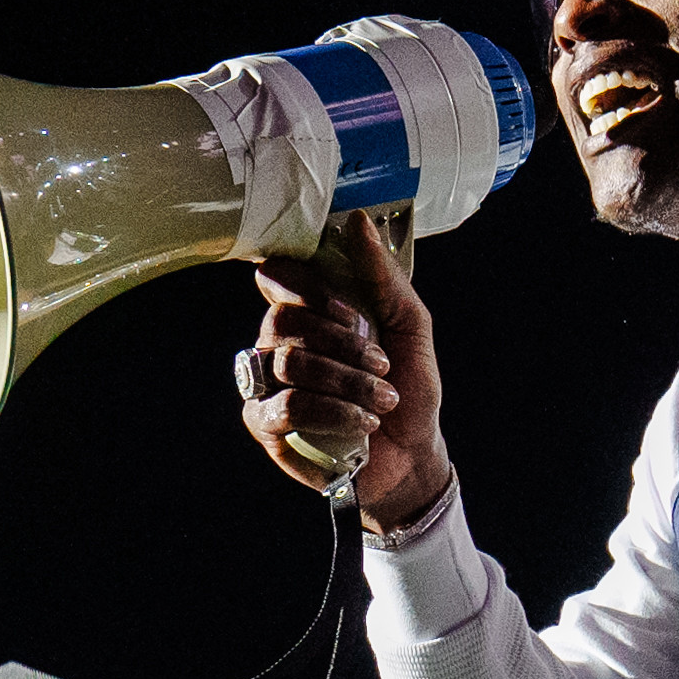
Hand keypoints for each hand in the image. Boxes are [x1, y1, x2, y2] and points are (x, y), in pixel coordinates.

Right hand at [239, 211, 446, 521]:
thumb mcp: (410, 326)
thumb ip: (384, 276)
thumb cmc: (408, 390)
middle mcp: (278, 341)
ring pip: (287, 363)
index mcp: (308, 311)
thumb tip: (358, 222)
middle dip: (343, 344)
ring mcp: (265, 384)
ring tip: (382, 401)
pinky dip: (332, 413)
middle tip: (383, 365)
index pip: (278, 276)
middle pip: (283, 320)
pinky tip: (361, 425)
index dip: (309, 287)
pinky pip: (285, 407)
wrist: (413, 456)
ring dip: (346, 382)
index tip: (353, 313)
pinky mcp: (265, 425)